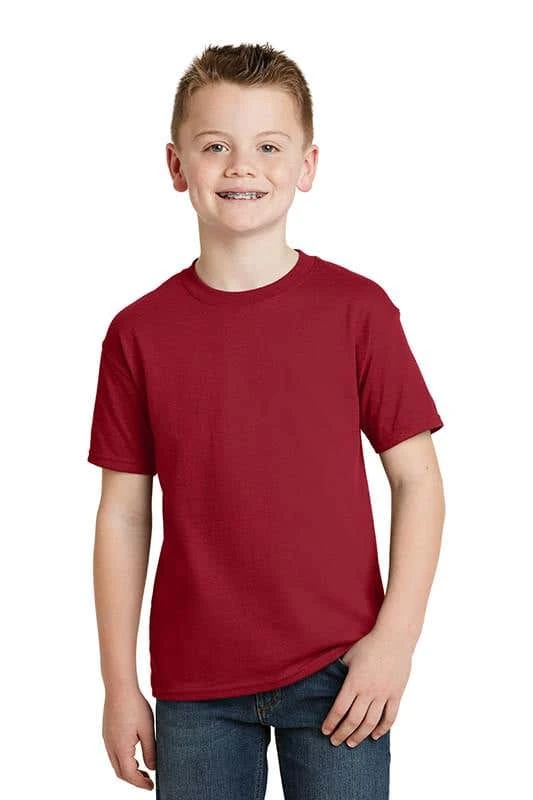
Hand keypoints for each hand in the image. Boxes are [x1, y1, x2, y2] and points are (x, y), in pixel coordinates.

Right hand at [102, 688, 155, 789]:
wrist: (119, 687)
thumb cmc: (135, 705)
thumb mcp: (147, 729)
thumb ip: (150, 750)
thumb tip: (153, 768)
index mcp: (121, 748)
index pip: (130, 775)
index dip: (141, 783)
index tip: (152, 786)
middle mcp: (111, 746)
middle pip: (121, 772)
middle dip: (134, 780)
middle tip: (149, 780)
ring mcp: (107, 740)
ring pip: (116, 764)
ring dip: (129, 770)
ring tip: (143, 769)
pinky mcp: (107, 733)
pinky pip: (114, 753)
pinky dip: (124, 760)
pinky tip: (134, 754)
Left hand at [321, 628, 412, 746]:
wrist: (394, 638)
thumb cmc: (369, 644)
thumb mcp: (349, 655)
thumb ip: (339, 670)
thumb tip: (327, 679)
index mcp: (354, 682)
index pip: (339, 709)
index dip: (331, 722)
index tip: (325, 731)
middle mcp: (368, 691)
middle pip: (353, 720)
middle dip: (342, 733)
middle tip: (335, 742)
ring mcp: (384, 694)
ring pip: (371, 723)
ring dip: (360, 736)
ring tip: (351, 743)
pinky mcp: (396, 695)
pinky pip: (390, 717)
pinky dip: (382, 729)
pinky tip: (375, 736)